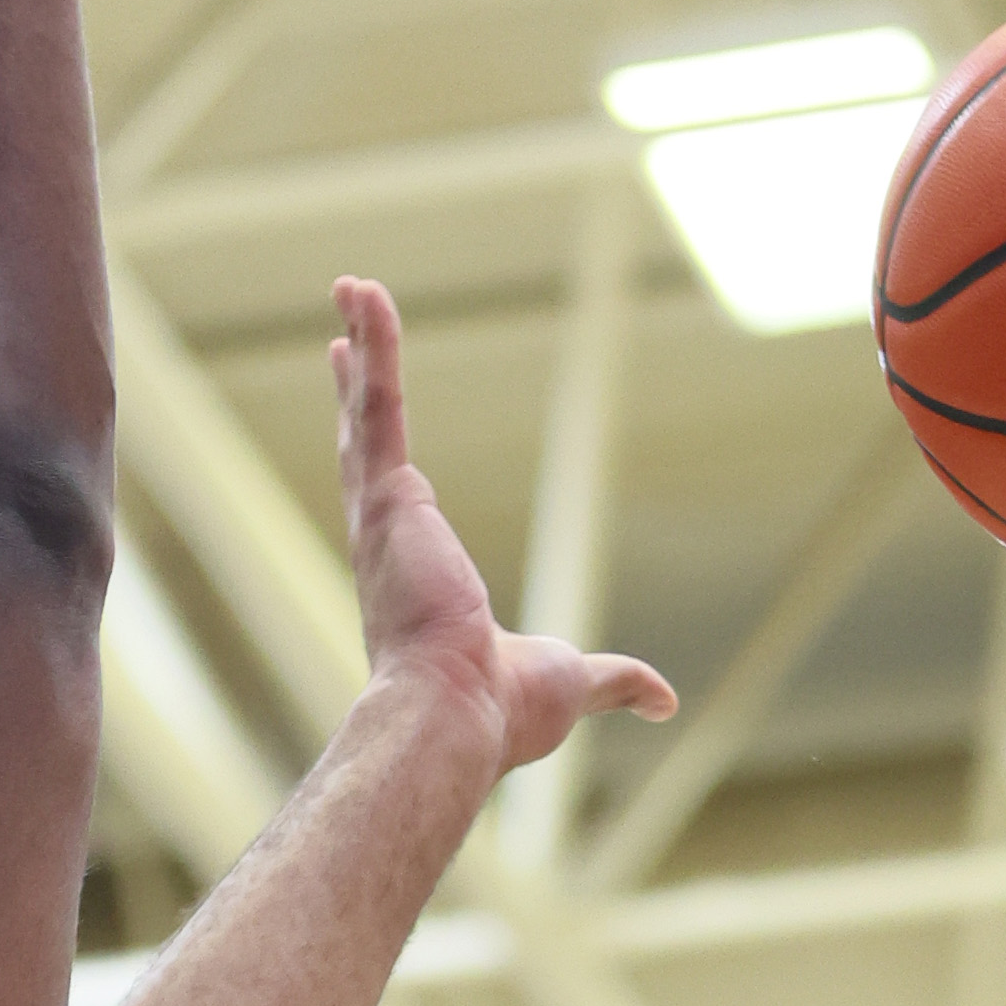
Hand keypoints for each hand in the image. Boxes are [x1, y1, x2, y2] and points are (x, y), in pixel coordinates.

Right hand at [331, 276, 674, 771]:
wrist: (454, 719)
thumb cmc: (497, 713)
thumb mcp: (569, 681)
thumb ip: (614, 681)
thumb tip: (664, 702)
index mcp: (416, 581)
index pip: (394, 500)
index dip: (378, 458)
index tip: (363, 419)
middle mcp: (386, 545)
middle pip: (365, 446)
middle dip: (354, 388)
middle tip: (341, 338)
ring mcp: (381, 519)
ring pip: (366, 412)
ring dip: (360, 345)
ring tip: (351, 286)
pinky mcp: (388, 498)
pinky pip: (380, 402)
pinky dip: (374, 345)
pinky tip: (365, 295)